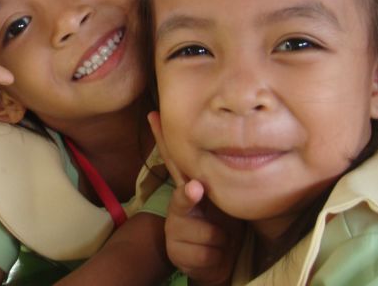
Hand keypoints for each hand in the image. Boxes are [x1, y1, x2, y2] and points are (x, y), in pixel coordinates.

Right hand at [148, 112, 243, 285]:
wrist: (218, 262)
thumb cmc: (223, 224)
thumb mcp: (222, 202)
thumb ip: (214, 184)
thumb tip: (208, 171)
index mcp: (188, 190)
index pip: (174, 160)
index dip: (162, 137)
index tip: (154, 116)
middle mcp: (177, 207)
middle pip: (182, 197)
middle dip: (189, 196)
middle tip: (197, 189)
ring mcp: (174, 229)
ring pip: (205, 232)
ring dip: (219, 238)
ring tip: (219, 237)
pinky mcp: (177, 252)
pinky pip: (207, 252)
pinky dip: (216, 256)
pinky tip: (214, 252)